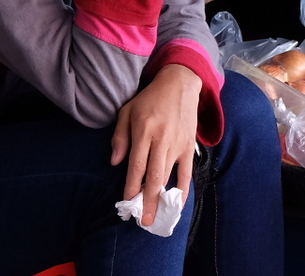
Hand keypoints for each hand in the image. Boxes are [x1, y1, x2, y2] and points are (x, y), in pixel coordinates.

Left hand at [111, 64, 200, 227]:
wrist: (180, 84)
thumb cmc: (149, 99)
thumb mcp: (127, 111)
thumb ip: (119, 137)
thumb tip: (115, 162)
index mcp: (144, 129)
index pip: (137, 164)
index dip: (132, 185)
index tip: (128, 202)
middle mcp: (162, 138)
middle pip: (155, 175)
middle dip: (149, 199)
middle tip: (145, 220)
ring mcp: (177, 143)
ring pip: (169, 175)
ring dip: (162, 198)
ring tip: (157, 216)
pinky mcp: (189, 146)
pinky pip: (186, 172)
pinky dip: (182, 190)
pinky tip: (177, 204)